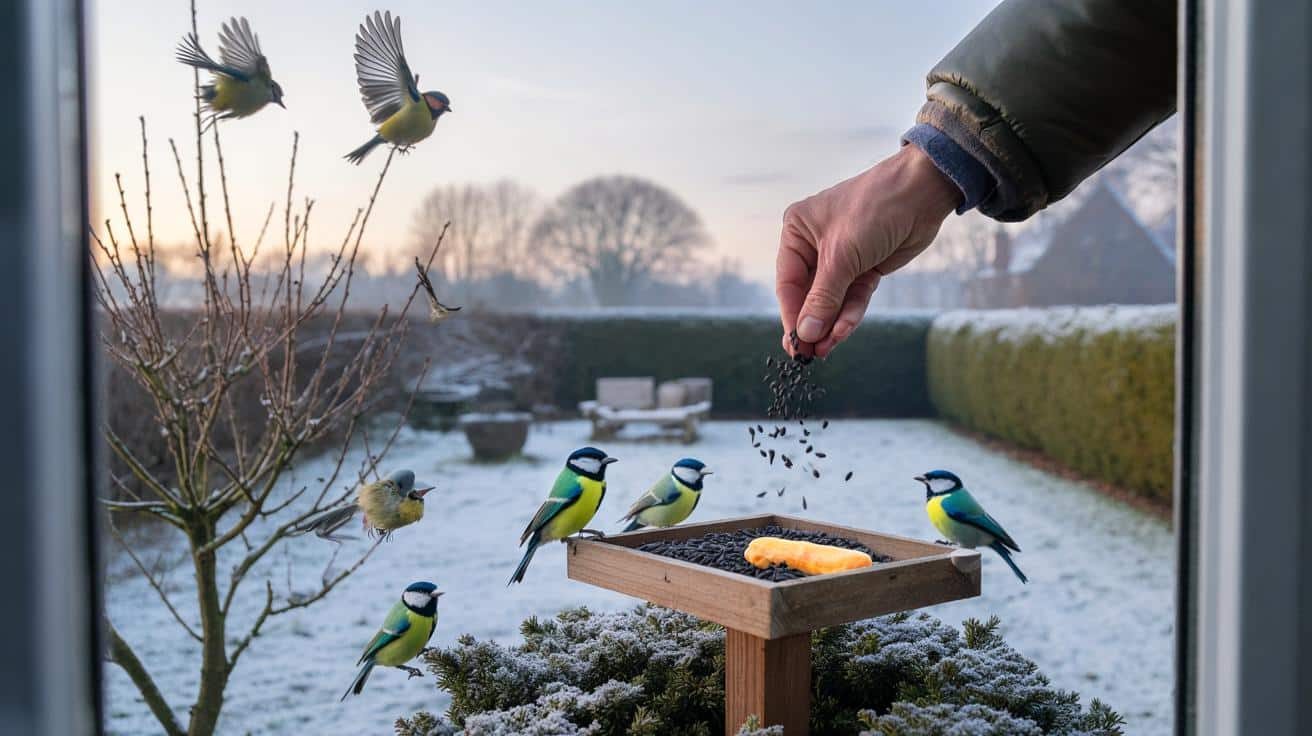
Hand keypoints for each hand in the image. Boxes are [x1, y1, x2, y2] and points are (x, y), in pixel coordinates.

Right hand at [776, 144, 960, 357]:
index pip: (789, 282)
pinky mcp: (866, 267)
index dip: (792, 315)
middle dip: (812, 324)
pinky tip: (844, 331)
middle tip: (809, 355)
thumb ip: (822, 298)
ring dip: (831, 324)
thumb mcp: (842, 256)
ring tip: (827, 349)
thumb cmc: (874, 209)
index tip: (794, 344)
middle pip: (810, 295)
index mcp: (798, 231)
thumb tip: (804, 333)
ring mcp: (842, 258)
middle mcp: (815, 245)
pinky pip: (853, 297)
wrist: (922, 192)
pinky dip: (850, 314)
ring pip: (832, 300)